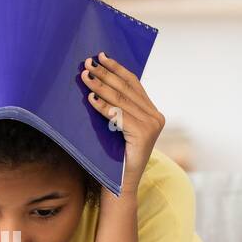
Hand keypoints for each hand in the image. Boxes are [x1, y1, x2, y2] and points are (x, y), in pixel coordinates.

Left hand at [81, 51, 164, 194]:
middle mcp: (156, 117)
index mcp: (152, 112)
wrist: (120, 185)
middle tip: (88, 63)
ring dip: (100, 86)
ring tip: (85, 77)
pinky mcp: (143, 135)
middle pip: (126, 88)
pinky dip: (103, 106)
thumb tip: (99, 79)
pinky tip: (90, 99)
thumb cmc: (114, 156)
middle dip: (106, 73)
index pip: (133, 83)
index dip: (117, 68)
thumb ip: (118, 108)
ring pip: (121, 100)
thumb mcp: (118, 127)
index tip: (101, 56)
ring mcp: (152, 126)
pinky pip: (119, 115)